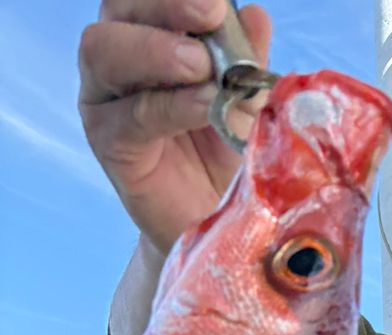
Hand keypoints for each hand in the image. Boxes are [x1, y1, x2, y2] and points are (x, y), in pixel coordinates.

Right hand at [78, 0, 271, 254]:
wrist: (220, 224)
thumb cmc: (227, 156)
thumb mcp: (247, 101)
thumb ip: (246, 61)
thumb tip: (255, 14)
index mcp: (149, 39)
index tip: (217, 3)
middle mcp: (117, 63)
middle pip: (118, 11)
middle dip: (164, 6)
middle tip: (210, 16)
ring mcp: (106, 102)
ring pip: (105, 51)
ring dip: (157, 51)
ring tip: (204, 68)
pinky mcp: (109, 145)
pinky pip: (130, 115)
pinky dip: (170, 105)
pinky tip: (204, 105)